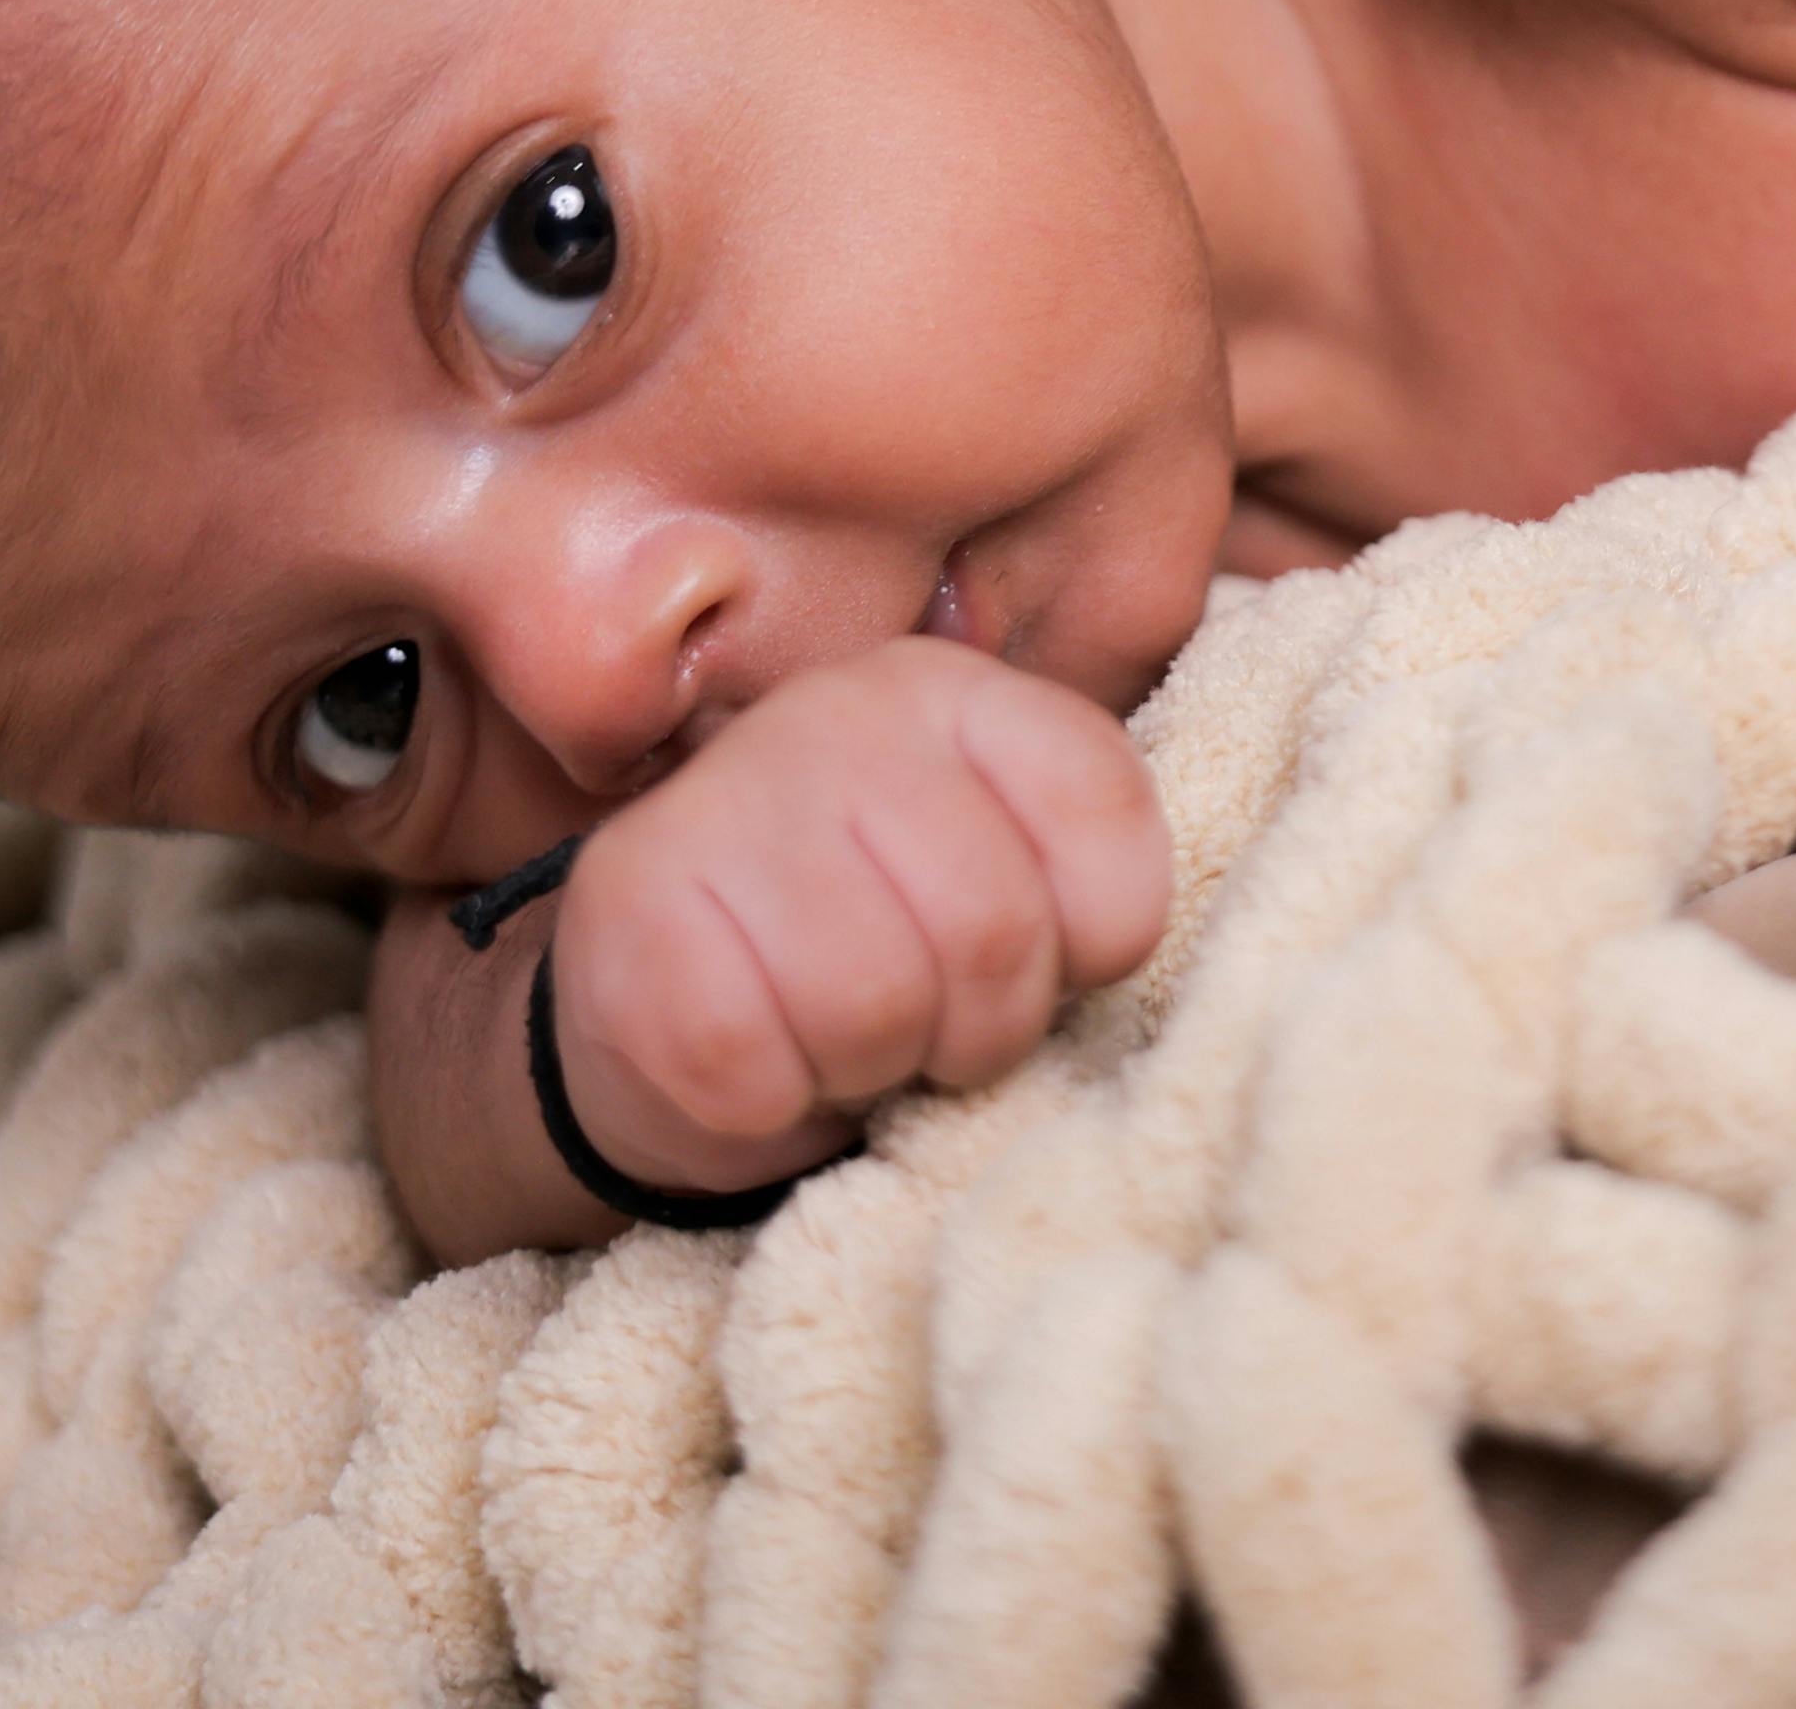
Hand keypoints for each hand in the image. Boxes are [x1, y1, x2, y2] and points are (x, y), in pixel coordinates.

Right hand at [372, 636, 1166, 1257]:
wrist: (658, 992)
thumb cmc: (871, 933)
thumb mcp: (1003, 861)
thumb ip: (1095, 861)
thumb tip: (1164, 942)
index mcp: (952, 690)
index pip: (1109, 830)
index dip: (1088, 943)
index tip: (1038, 954)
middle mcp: (834, 714)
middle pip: (995, 932)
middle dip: (976, 1023)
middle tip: (921, 1020)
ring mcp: (720, 808)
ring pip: (879, 1006)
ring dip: (870, 1066)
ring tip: (837, 1032)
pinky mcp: (632, 925)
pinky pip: (762, 1076)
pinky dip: (771, 1106)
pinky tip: (752, 1054)